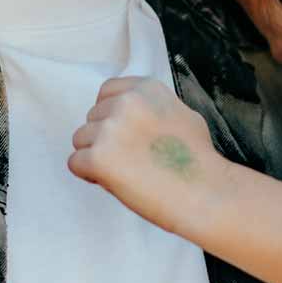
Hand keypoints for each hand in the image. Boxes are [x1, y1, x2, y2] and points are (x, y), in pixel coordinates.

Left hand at [67, 77, 228, 237]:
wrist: (206, 193)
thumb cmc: (199, 161)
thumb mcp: (181, 114)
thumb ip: (151, 108)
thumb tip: (130, 114)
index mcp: (145, 89)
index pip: (106, 93)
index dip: (112, 117)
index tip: (125, 136)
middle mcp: (125, 102)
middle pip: (92, 118)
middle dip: (105, 139)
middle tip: (132, 161)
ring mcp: (111, 128)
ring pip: (81, 140)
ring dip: (96, 157)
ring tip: (127, 173)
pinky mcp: (99, 157)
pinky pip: (75, 163)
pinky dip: (90, 176)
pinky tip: (115, 183)